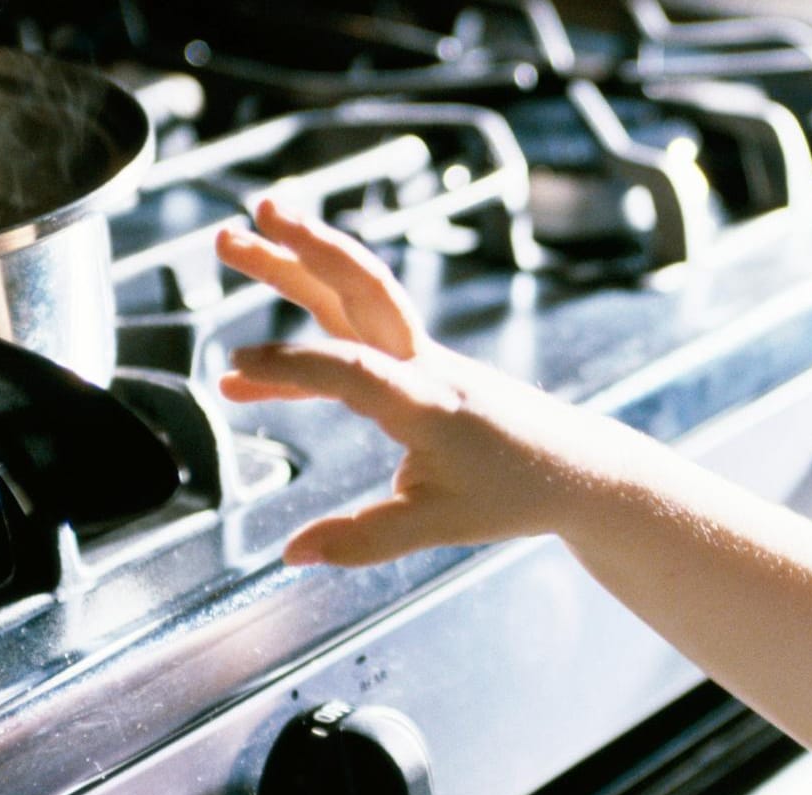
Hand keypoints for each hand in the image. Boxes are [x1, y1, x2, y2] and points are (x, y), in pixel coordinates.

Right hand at [216, 199, 617, 565]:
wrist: (577, 468)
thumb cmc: (518, 492)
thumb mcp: (442, 525)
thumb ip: (366, 540)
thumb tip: (293, 554)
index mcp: (428, 401)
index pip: (352, 370)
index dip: (294, 368)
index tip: (237, 369)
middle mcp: (423, 365)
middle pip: (358, 290)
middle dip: (301, 251)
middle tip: (242, 222)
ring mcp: (423, 358)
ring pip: (354, 299)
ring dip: (297, 266)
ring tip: (234, 238)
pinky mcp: (422, 367)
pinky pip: (355, 342)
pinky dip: (305, 350)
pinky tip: (251, 378)